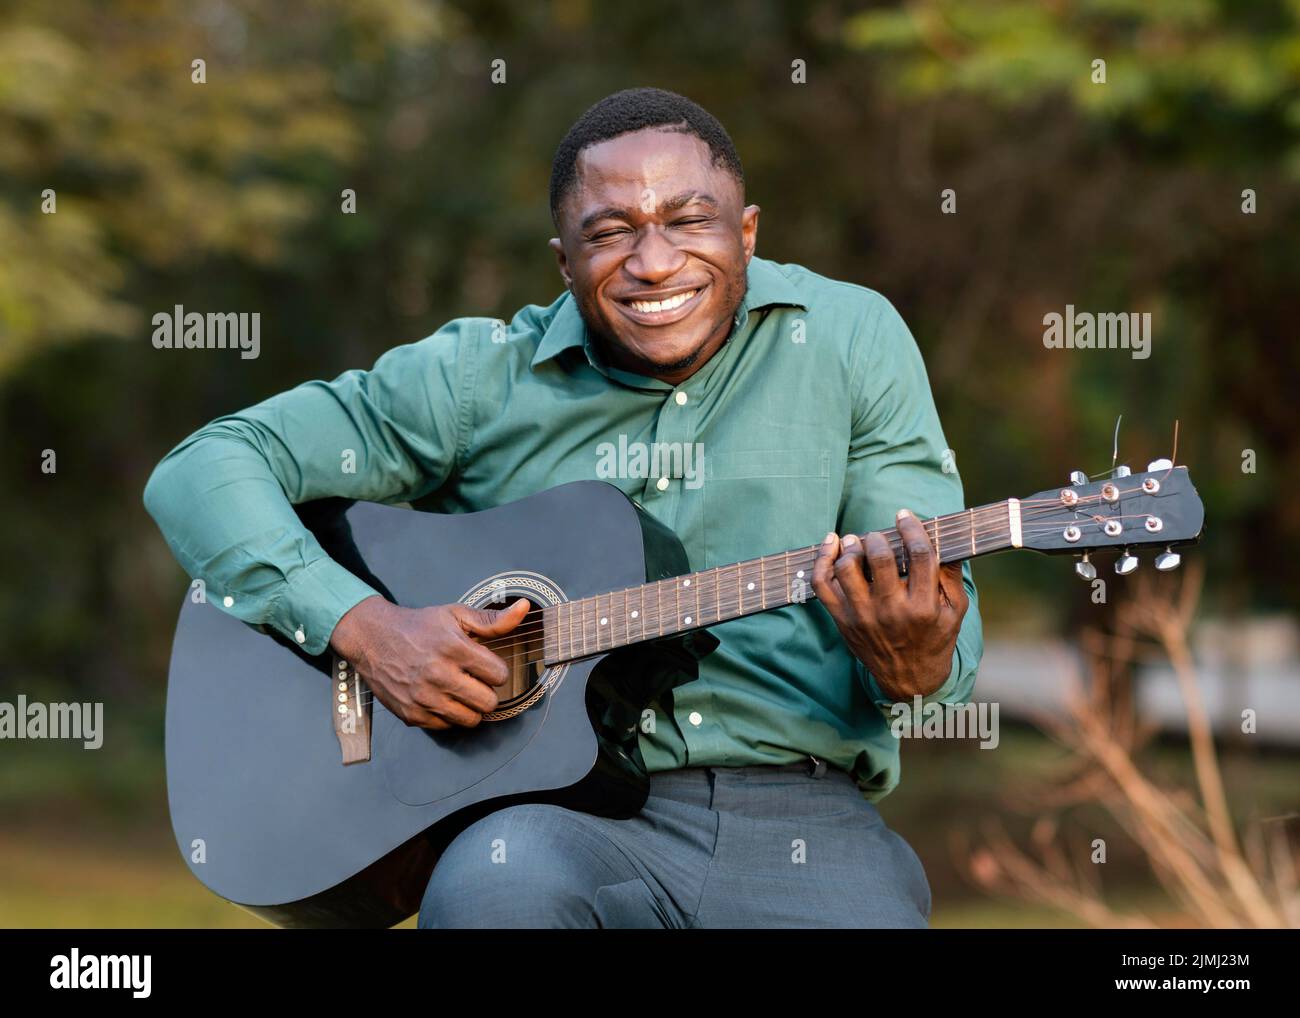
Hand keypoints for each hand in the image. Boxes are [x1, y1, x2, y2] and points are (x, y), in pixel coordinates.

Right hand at [329, 595, 529, 729]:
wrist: (373, 638)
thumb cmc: (417, 626)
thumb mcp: (455, 615)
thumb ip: (492, 620)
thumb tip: (524, 609)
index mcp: (454, 648)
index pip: (499, 675)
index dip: (496, 670)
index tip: (485, 665)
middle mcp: (438, 675)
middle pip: (488, 702)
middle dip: (486, 691)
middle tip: (474, 680)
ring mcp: (423, 698)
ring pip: (470, 720)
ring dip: (470, 707)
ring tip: (460, 690)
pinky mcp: (411, 714)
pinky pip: (446, 727)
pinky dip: (447, 716)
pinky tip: (440, 698)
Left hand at [812, 509, 967, 700]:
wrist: (909, 679)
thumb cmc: (934, 639)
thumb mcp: (955, 611)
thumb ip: (951, 575)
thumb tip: (946, 538)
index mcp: (923, 606)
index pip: (919, 555)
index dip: (911, 529)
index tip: (905, 516)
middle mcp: (891, 611)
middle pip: (879, 558)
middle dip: (878, 537)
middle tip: (880, 535)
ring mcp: (863, 616)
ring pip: (847, 568)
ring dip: (851, 546)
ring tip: (856, 540)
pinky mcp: (842, 620)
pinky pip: (822, 585)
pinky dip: (822, 560)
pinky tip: (831, 544)